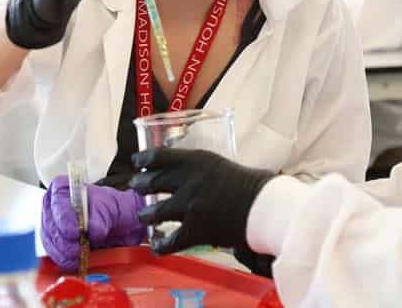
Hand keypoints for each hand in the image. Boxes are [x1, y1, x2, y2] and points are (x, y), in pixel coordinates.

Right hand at [41, 176, 146, 271]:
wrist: (120, 224)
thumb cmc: (112, 209)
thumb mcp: (112, 207)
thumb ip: (101, 217)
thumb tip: (92, 230)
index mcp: (63, 189)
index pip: (57, 201)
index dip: (63, 217)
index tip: (74, 231)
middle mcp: (53, 206)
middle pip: (51, 224)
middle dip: (64, 240)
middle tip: (78, 248)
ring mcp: (52, 225)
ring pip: (50, 241)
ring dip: (64, 252)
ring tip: (80, 255)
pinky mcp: (54, 243)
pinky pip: (54, 253)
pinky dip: (65, 259)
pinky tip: (76, 261)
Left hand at [128, 149, 274, 253]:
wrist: (265, 207)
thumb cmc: (253, 185)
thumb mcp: (222, 165)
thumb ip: (203, 169)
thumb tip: (192, 175)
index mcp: (196, 160)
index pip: (158, 156)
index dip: (142, 160)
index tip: (136, 162)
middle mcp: (188, 181)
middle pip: (152, 182)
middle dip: (140, 186)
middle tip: (135, 187)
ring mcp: (189, 206)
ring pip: (154, 213)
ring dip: (146, 216)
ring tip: (143, 217)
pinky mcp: (195, 231)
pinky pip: (169, 241)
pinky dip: (161, 245)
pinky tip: (157, 245)